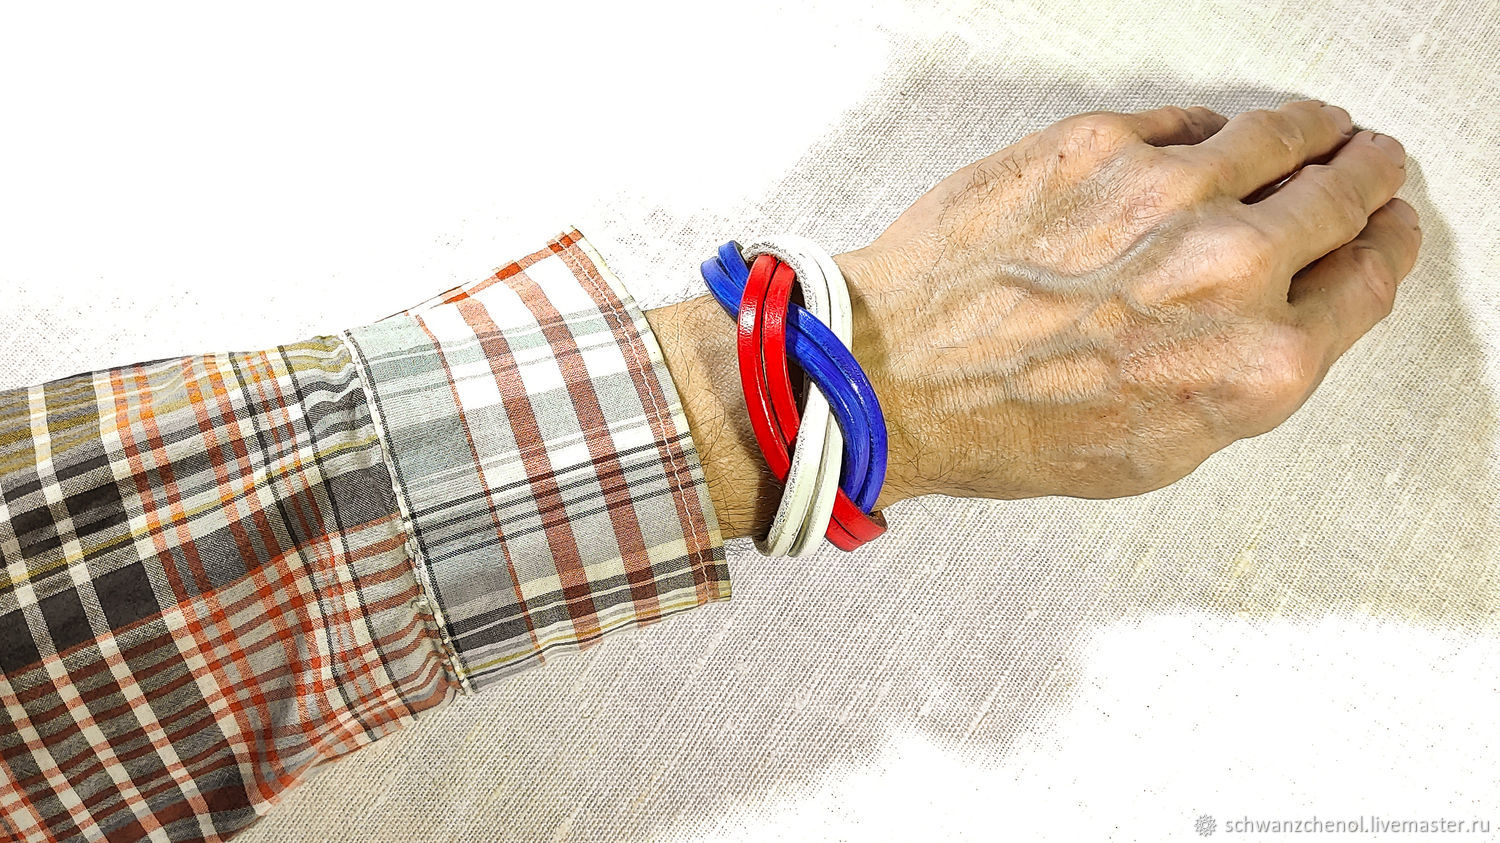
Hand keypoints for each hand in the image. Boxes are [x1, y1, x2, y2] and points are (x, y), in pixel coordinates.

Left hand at [646, 100, 1419, 539]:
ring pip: (1280, 132)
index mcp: (1257, 364)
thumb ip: (1247, 377)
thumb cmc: (1007, 426)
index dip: (1386, 243)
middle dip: (1364, 173)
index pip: (1370, 277)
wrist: (895, 375)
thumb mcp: (1160, 448)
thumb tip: (1292, 317)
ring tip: (1309, 131)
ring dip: (1306, 131)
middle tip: (1362, 162)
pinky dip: (1205, 132)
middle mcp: (1227, 270)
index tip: (1385, 225)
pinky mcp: (1099, 142)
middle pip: (1344, 190)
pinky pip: (1187, 119)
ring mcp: (1167, 192)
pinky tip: (1201, 145)